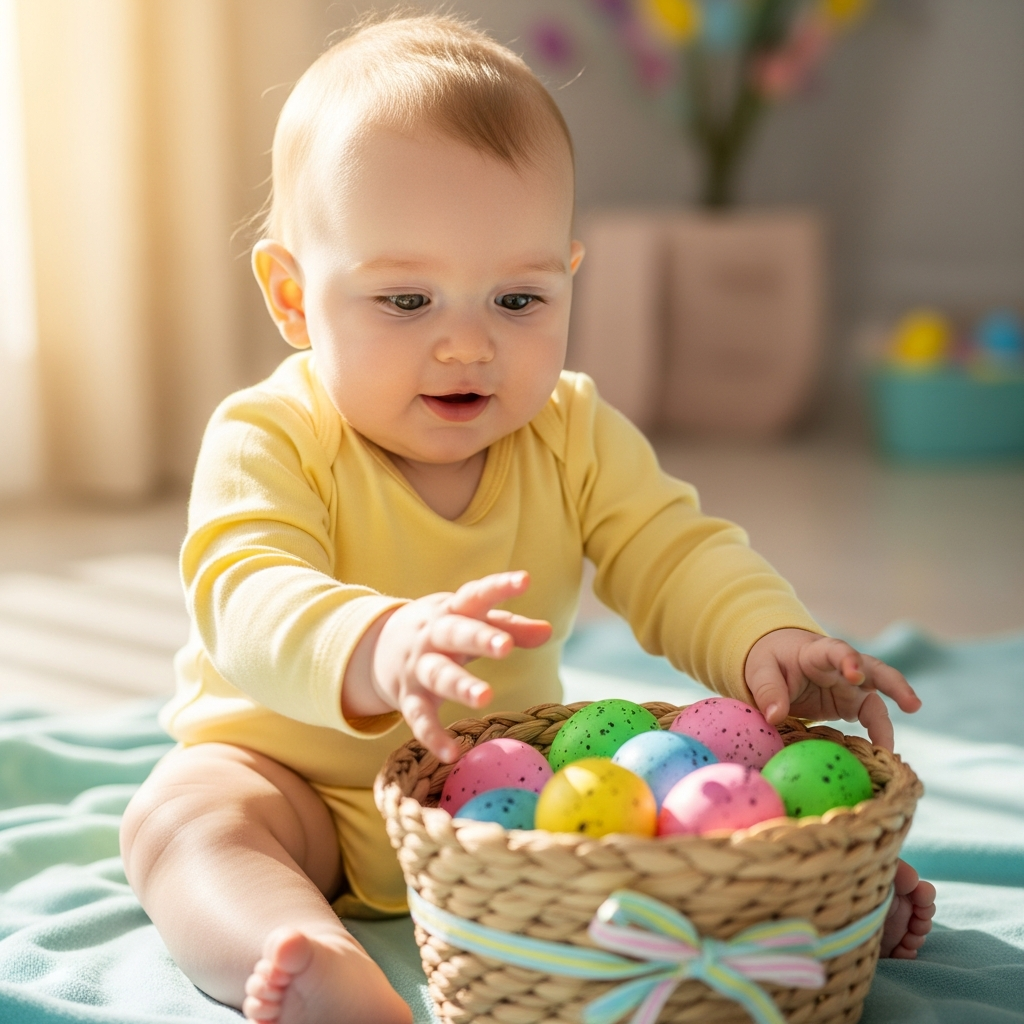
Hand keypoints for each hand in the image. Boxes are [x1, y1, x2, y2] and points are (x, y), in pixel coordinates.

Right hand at [365, 571, 550, 762]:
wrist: (376, 646)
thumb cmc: (441, 629)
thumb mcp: (470, 620)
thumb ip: (509, 626)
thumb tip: (549, 631)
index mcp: (452, 610)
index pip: (476, 594)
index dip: (499, 586)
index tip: (524, 580)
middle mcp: (433, 635)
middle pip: (455, 633)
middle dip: (479, 638)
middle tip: (505, 646)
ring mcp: (418, 666)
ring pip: (438, 674)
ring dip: (459, 685)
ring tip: (485, 697)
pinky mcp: (408, 697)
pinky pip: (419, 717)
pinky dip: (433, 736)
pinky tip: (452, 752)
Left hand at [743, 628, 921, 750]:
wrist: (776, 663)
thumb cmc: (770, 661)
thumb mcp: (760, 671)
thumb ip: (767, 690)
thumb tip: (774, 716)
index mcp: (818, 653)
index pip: (837, 651)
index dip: (848, 660)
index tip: (853, 673)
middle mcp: (842, 669)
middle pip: (875, 671)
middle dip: (894, 685)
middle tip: (911, 703)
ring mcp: (850, 688)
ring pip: (878, 701)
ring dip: (886, 724)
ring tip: (889, 751)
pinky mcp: (851, 706)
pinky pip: (870, 721)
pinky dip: (877, 737)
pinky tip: (882, 756)